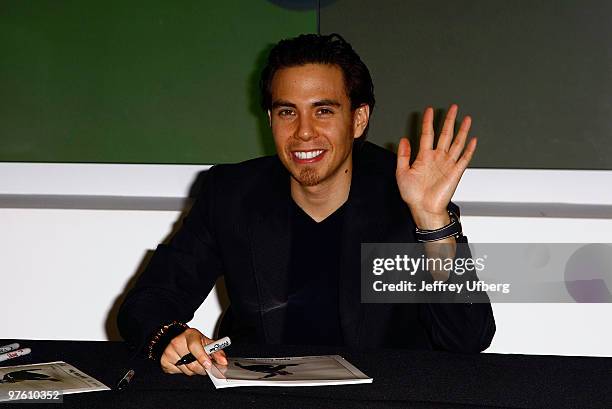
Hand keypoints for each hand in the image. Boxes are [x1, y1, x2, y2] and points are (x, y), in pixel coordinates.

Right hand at [160, 328, 227, 375]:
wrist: (175, 339)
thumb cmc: (192, 341)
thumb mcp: (205, 342)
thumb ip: (216, 351)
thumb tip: (223, 361)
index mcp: (189, 334)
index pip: (194, 346)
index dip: (202, 357)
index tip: (209, 364)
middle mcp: (177, 342)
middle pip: (192, 363)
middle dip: (202, 368)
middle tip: (205, 365)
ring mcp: (168, 352)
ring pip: (186, 371)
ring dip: (193, 370)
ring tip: (193, 362)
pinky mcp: (164, 361)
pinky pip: (178, 373)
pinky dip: (183, 371)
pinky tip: (184, 363)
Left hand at [396, 104, 475, 228]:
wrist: (423, 209)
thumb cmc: (413, 195)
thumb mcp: (402, 173)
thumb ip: (403, 156)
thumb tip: (404, 140)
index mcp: (424, 157)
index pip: (427, 134)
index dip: (428, 122)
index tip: (429, 110)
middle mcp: (437, 158)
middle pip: (445, 134)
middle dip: (449, 120)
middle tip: (452, 107)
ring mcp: (447, 164)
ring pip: (456, 143)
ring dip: (462, 131)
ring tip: (466, 118)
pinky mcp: (456, 173)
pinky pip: (464, 158)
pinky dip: (469, 149)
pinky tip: (473, 139)